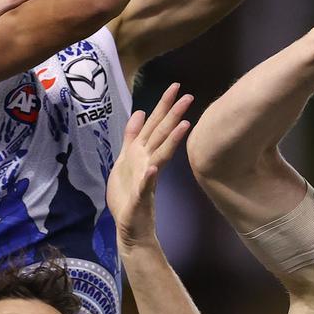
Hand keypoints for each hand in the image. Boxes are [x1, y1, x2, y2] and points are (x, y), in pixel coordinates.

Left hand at [107, 84, 193, 248]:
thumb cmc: (128, 194)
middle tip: (188, 96)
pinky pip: (145, 186)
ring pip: (160, 155)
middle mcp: (147, 161)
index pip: (155, 125)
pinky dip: (148, 177)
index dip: (163, 106)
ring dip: (171, 140)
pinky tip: (152, 169)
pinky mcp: (140, 197)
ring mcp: (146, 179)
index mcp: (142, 152)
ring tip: (183, 125)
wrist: (130, 227)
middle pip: (161, 135)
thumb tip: (140, 112)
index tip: (175, 87)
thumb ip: (132, 136)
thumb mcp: (124, 158)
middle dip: (173, 115)